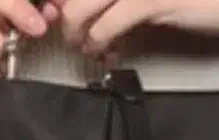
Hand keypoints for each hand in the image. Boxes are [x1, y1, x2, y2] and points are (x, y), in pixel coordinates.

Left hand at [47, 0, 218, 56]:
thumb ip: (135, 2)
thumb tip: (109, 17)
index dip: (69, 3)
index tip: (71, 21)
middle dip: (67, 18)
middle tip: (73, 39)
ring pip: (83, 6)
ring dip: (78, 33)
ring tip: (87, 50)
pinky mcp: (151, 1)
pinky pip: (108, 24)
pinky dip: (100, 43)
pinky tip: (107, 54)